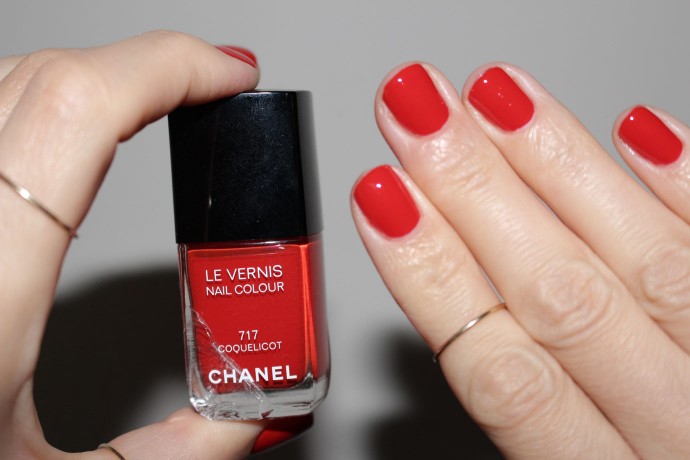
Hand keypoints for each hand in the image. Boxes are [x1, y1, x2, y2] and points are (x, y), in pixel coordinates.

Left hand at [0, 30, 308, 458]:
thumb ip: (168, 450)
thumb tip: (242, 418)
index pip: (77, 112)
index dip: (167, 68)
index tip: (229, 72)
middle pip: (44, 79)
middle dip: (147, 66)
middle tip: (210, 85)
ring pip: (1, 88)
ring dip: (94, 81)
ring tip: (158, 98)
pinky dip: (37, 105)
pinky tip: (71, 131)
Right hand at [352, 62, 689, 457]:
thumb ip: (527, 421)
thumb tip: (462, 326)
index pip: (502, 370)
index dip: (434, 277)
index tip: (381, 200)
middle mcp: (681, 434)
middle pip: (562, 299)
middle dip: (477, 196)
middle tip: (418, 113)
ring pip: (646, 265)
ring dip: (564, 170)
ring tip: (497, 95)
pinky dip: (688, 193)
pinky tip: (642, 130)